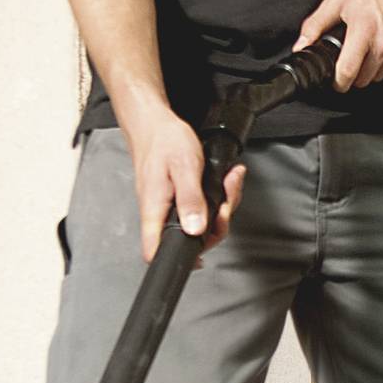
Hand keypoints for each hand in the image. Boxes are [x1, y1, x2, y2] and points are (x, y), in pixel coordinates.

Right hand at [128, 109, 245, 259]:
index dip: (178, 261)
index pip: (156, 251)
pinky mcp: (176, 197)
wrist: (153, 122)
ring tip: (230, 181)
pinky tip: (224, 181)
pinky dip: (216, 196)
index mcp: (155, 209)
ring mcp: (167, 206)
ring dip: (222, 205)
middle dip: (217, 223)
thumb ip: (190, 199)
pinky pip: (200, 207)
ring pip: (200, 222)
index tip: (201, 256)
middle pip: (190, 238)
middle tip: (227, 200)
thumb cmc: (164, 140)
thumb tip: (195, 228)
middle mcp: (159, 212)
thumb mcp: (184, 167)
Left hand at [297, 0, 382, 89]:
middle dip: (355, 73)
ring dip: (372, 68)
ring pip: (379, 76)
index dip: (338, 82)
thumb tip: (302, 45)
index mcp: (364, 30)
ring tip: (370, 46)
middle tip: (353, 56)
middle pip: (363, 79)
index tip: (336, 82)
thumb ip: (316, 25)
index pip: (348, 72)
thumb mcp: (339, 1)